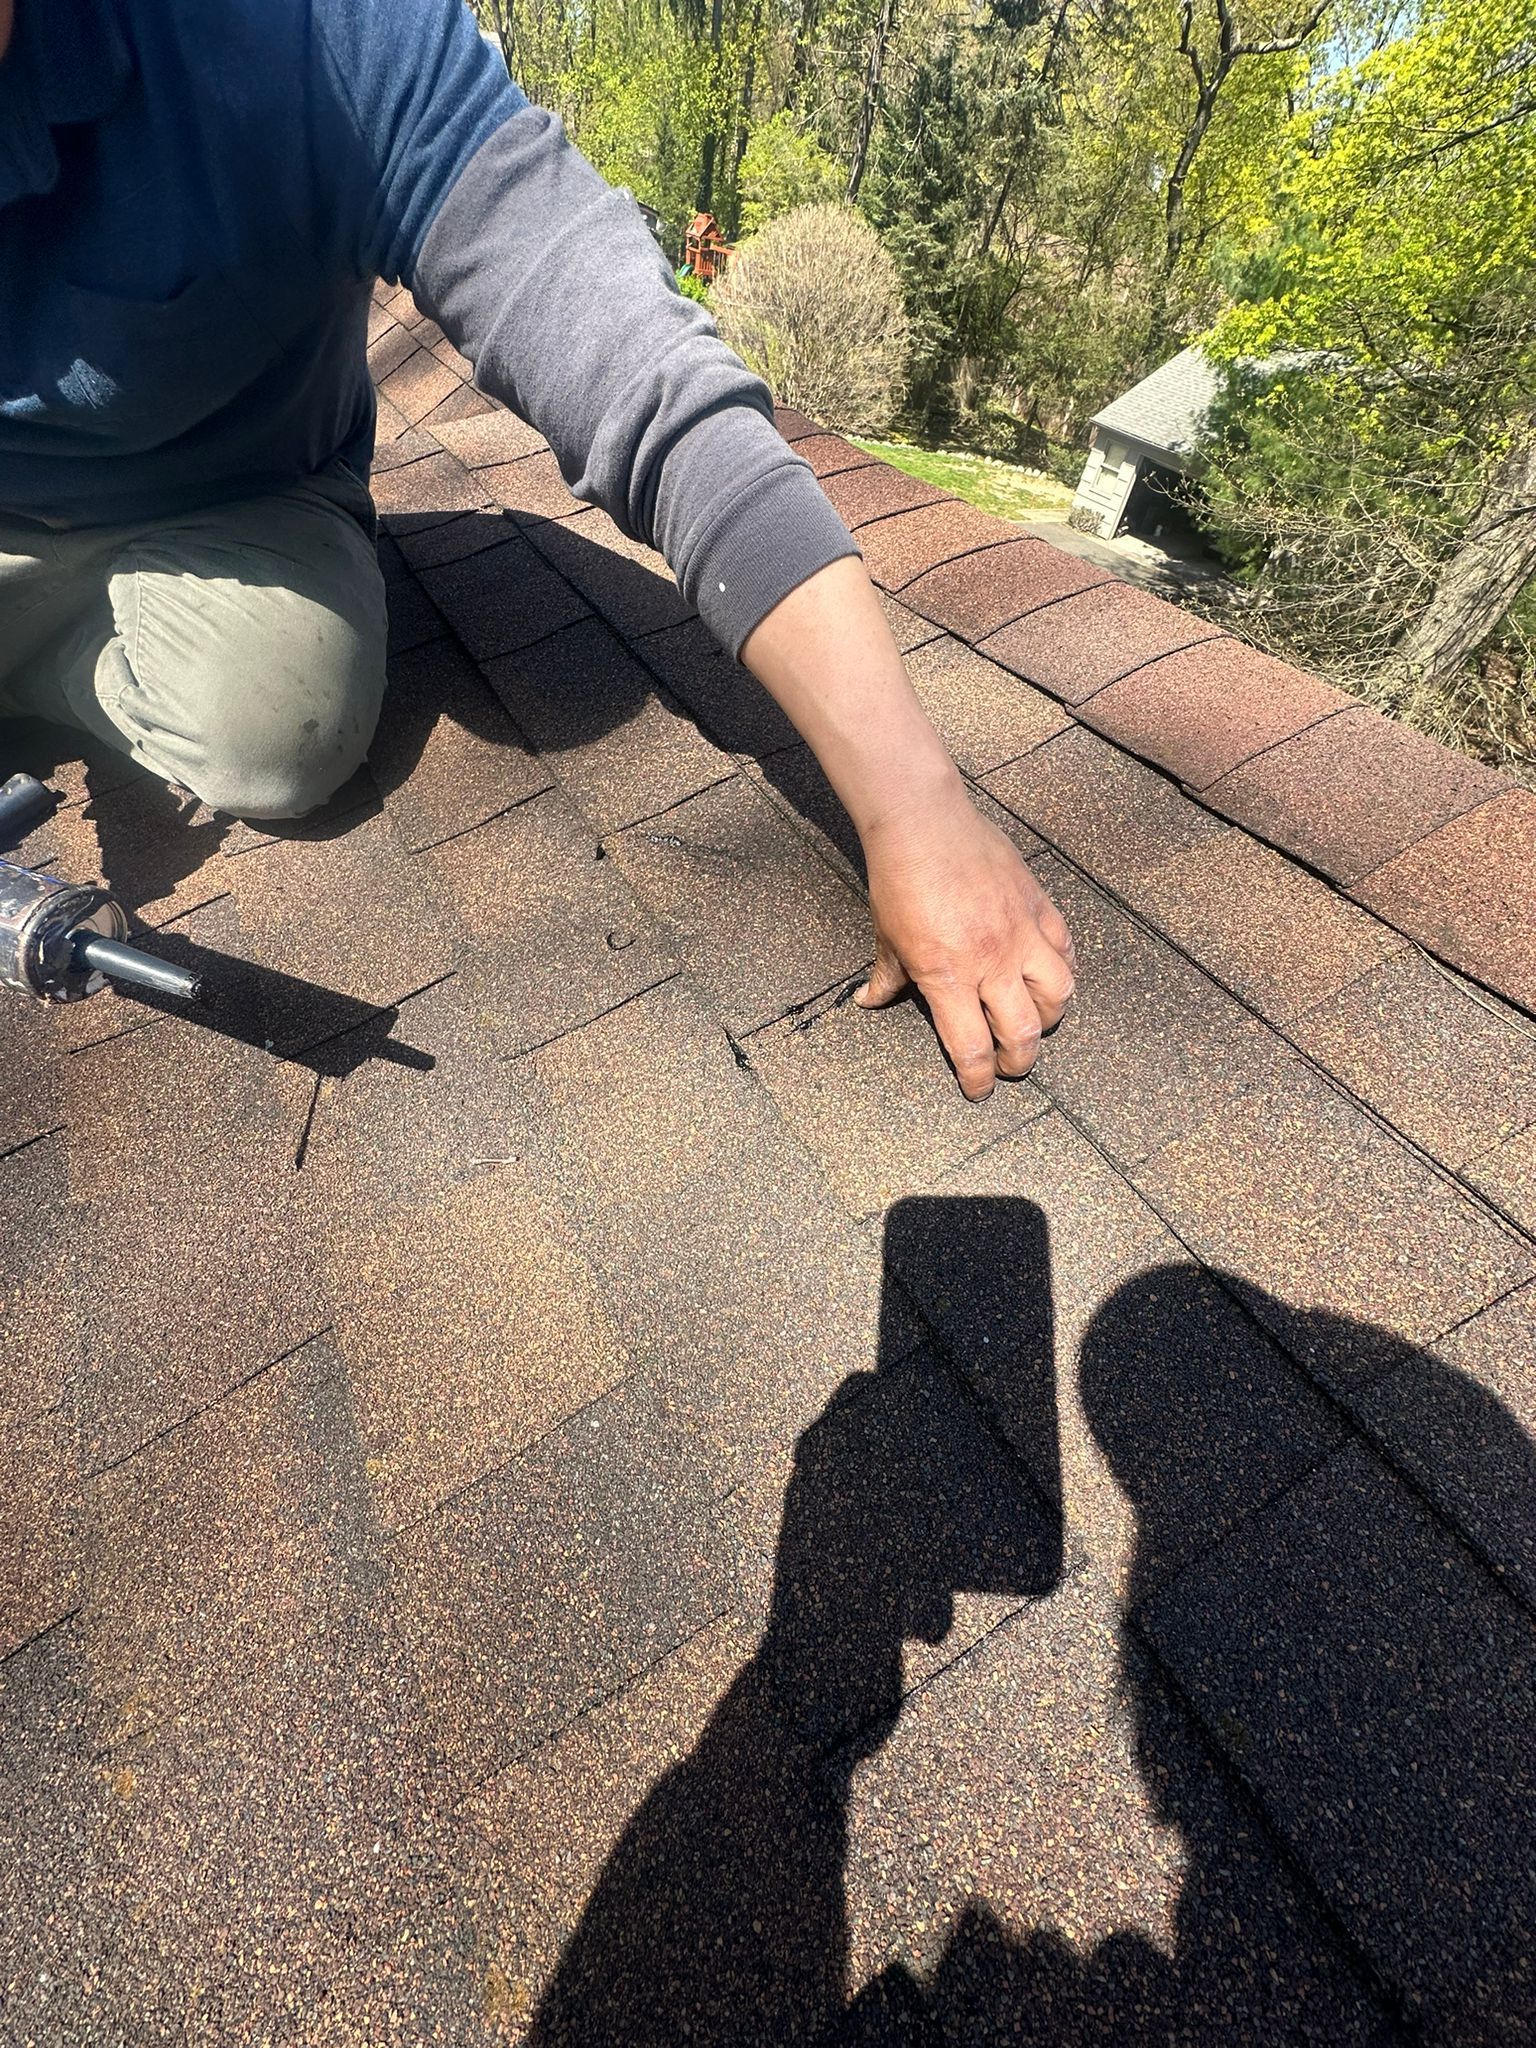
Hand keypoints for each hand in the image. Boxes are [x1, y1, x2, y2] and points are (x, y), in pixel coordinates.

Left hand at [856, 777, 1074, 1098]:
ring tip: (1035, 1023)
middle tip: (1010, 1067)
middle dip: (1018, 1061)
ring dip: (1049, 1019)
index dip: (977, 1079)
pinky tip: (1051, 977)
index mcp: (948, 976)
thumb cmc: (898, 879)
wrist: (923, 822)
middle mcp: (991, 961)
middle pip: (1023, 1033)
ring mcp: (1021, 932)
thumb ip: (887, 978)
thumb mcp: (885, 937)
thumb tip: (868, 1003)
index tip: (977, 1090)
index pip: (972, 1048)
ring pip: (1058, 995)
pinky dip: (1062, 971)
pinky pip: (1065, 950)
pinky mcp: (1038, 905)